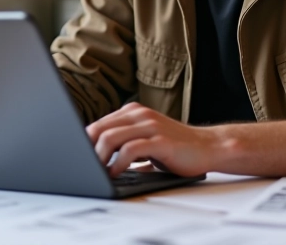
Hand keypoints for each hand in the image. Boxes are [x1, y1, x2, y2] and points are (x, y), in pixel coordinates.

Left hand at [86, 102, 222, 177]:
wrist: (207, 147)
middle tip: (84, 168)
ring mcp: (150, 126)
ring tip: (97, 171)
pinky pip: (131, 149)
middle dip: (86, 150)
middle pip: (99, 129)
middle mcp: (139, 114)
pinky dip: (118, 163)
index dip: (83, 143)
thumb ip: (122, 141)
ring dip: (99, 158)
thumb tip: (93, 156)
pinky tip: (115, 173)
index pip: (97, 124)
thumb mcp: (143, 138)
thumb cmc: (174, 147)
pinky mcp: (160, 141)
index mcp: (132, 112)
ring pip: (111, 137)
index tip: (78, 159)